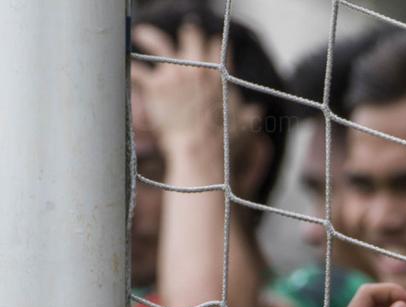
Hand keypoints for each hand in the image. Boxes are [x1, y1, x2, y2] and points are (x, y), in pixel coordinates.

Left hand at [132, 21, 255, 153]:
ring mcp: (175, 75)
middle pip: (190, 36)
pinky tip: (124, 64)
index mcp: (219, 75)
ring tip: (141, 35)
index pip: (217, 46)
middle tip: (180, 35)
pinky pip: (137, 68)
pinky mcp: (156, 86)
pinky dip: (129, 66)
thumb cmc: (223, 142)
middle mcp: (198, 68)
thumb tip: (257, 110)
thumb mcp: (244, 124)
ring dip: (148, 35)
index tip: (209, 44)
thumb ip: (249, 113)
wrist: (200, 150)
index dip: (212, 43)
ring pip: (158, 42)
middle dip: (185, 33)